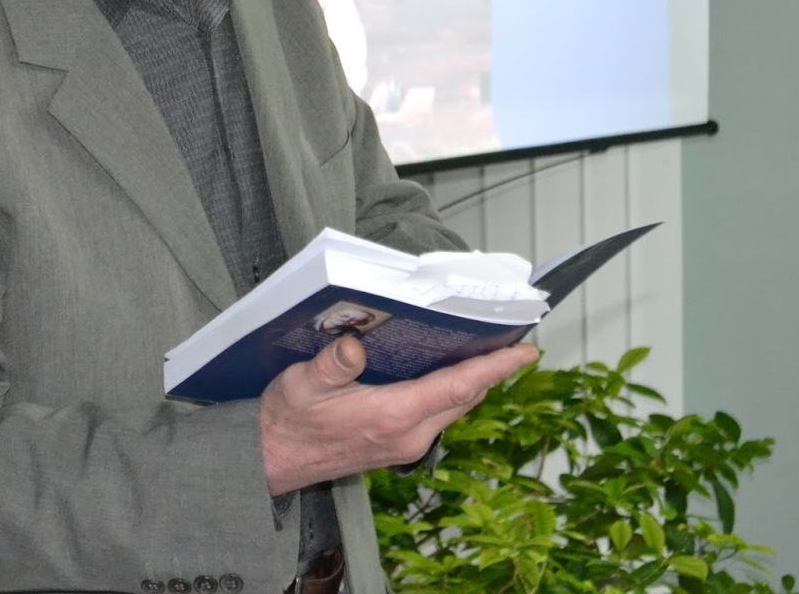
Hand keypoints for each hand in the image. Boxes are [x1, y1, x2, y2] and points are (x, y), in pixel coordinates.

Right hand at [258, 338, 538, 495]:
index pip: (458, 387)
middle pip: (465, 398)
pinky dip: (453, 393)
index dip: (496, 368)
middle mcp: (408, 435)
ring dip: (474, 382)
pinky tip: (449, 373)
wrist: (270, 460)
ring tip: (490, 351)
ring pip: (454, 408)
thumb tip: (354, 346)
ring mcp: (405, 445)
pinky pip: (439, 416)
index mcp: (392, 416)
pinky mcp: (397, 447)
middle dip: (493, 370)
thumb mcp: (301, 384)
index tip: (527, 352)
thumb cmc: (286, 420)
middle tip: (514, 338)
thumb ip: (331, 365)